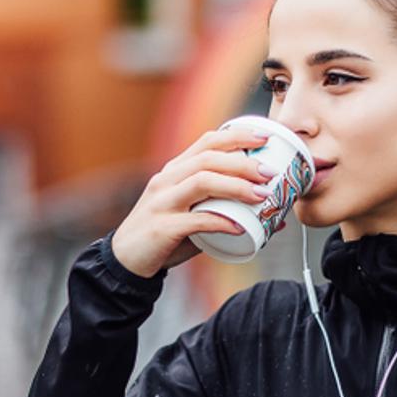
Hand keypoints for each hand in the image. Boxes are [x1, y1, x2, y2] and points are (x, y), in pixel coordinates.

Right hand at [110, 126, 279, 278]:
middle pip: (208, 158)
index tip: (264, 137)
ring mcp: (162, 203)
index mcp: (174, 171)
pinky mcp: (162, 227)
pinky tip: (240, 227)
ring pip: (202, 182)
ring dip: (236, 186)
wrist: (125, 261)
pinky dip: (221, 222)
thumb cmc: (164, 236)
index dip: (237, 136)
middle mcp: (167, 180)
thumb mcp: (191, 216)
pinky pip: (196, 220)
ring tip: (262, 196)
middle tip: (270, 172)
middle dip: (243, 162)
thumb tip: (268, 218)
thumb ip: (222, 211)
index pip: (206, 142)